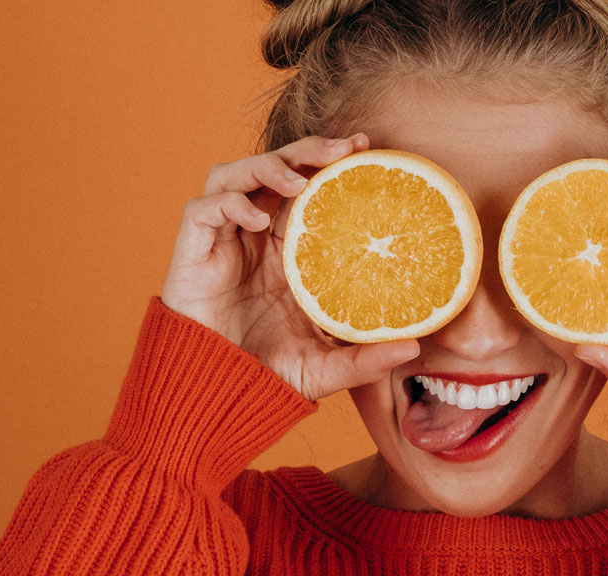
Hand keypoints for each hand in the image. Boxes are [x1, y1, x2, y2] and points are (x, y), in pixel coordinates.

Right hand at [161, 134, 418, 400]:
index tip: (366, 149)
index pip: (308, 188)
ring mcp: (223, 241)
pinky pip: (203, 209)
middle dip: (307, 149)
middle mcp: (255, 236)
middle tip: (345, 148)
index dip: (330, 162)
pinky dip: (230, 203)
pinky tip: (257, 220)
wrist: (215, 395)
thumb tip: (414, 348)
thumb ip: (366, 359)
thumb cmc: (267, 375)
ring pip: (235, 174)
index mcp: (288, 251)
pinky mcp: (192, 252)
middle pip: (276, 168)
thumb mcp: (326, 367)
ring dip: (267, 167)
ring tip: (300, 180)